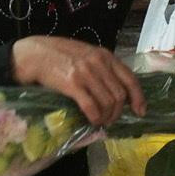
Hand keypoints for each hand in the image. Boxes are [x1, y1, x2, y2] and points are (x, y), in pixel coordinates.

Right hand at [12, 35, 146, 126]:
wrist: (34, 54)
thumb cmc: (59, 55)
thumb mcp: (86, 54)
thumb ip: (102, 68)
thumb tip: (116, 91)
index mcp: (105, 55)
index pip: (130, 79)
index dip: (138, 98)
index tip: (140, 111)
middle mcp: (99, 63)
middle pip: (120, 95)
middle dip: (118, 112)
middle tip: (110, 120)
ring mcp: (86, 73)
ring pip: (108, 103)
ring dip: (106, 117)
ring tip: (100, 121)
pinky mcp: (72, 84)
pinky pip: (91, 107)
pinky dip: (95, 118)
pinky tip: (92, 121)